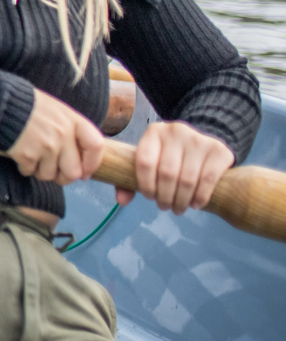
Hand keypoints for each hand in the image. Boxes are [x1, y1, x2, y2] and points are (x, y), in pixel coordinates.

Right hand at [0, 89, 105, 184]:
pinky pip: (30, 172)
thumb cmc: (29, 106)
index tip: (85, 172)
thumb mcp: (56, 111)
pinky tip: (19, 154)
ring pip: (50, 175)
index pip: (95, 146)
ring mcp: (46, 146)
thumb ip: (71, 131)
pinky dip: (24, 167)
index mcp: (73, 120)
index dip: (92, 163)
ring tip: (32, 158)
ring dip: (40, 171)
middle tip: (53, 172)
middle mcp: (63, 134)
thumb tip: (80, 162)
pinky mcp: (28, 155)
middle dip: (62, 177)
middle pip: (73, 171)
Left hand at [117, 121, 233, 214]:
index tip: (149, 197)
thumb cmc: (168, 157)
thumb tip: (121, 201)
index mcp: (154, 132)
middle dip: (164, 197)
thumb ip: (129, 179)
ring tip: (178, 208)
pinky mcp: (218, 150)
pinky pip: (208, 180)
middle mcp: (176, 131)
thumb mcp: (149, 161)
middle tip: (164, 207)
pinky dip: (200, 197)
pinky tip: (195, 204)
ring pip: (187, 180)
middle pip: (167, 173)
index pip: (144, 162)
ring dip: (181, 201)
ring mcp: (199, 139)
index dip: (145, 184)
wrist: (202, 144)